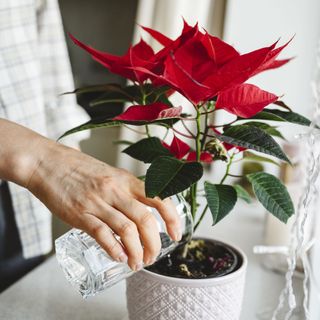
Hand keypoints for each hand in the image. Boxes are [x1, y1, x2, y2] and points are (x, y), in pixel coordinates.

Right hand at [26, 140, 181, 270]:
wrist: (47, 163)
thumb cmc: (79, 168)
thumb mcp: (110, 173)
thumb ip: (125, 190)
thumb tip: (140, 210)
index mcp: (125, 179)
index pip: (158, 197)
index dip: (171, 218)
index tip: (176, 234)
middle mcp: (115, 190)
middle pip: (145, 220)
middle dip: (154, 243)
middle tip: (153, 256)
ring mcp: (97, 202)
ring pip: (127, 230)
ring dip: (136, 251)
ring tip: (137, 263)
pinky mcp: (79, 214)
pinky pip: (102, 234)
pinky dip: (114, 249)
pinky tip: (119, 257)